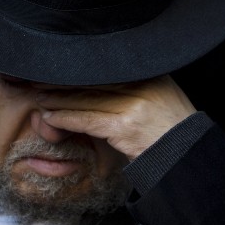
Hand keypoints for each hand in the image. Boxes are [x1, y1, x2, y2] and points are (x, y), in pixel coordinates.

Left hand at [35, 75, 196, 160]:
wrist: (187, 156)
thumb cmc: (172, 130)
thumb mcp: (161, 97)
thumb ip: (138, 86)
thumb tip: (103, 80)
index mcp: (151, 73)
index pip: (105, 68)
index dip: (79, 69)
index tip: (60, 68)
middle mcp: (143, 85)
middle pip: (93, 80)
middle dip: (62, 81)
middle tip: (37, 78)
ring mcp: (134, 105)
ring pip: (86, 99)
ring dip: (57, 99)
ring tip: (38, 97)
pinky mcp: (125, 127)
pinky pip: (87, 120)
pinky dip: (66, 118)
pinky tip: (50, 118)